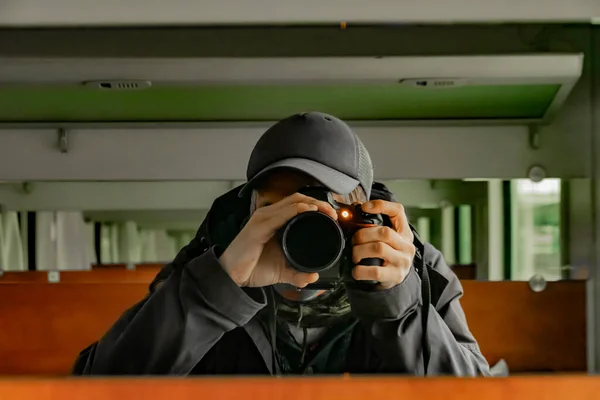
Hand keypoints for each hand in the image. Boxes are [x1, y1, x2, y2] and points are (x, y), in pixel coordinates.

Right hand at [218, 192, 337, 287]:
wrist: (232, 278)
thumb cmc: (252, 268)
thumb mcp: (281, 271)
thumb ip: (297, 274)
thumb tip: (312, 277)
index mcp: (274, 220)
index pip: (298, 203)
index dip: (317, 205)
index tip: (333, 216)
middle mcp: (268, 215)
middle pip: (298, 198)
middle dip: (319, 202)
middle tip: (334, 213)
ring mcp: (263, 219)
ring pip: (292, 202)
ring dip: (312, 204)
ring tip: (327, 211)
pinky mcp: (258, 228)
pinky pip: (281, 214)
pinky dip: (297, 210)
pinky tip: (309, 211)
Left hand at [351, 200, 415, 289]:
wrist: (397, 280)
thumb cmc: (388, 255)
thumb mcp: (388, 240)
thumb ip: (375, 226)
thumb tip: (355, 208)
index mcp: (404, 232)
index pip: (398, 211)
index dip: (381, 206)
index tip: (364, 207)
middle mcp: (406, 245)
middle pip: (384, 232)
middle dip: (362, 235)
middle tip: (354, 241)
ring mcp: (402, 261)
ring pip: (378, 248)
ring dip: (359, 251)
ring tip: (355, 255)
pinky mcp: (395, 276)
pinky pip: (375, 271)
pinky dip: (361, 270)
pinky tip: (356, 270)